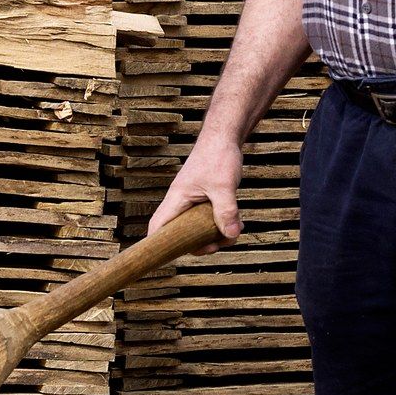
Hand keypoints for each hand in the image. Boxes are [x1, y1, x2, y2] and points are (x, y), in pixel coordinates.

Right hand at [148, 135, 242, 253]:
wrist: (225, 136)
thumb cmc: (218, 156)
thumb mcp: (223, 186)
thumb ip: (227, 211)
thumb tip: (231, 235)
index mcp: (177, 199)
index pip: (157, 227)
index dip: (157, 245)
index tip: (167, 258)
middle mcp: (182, 202)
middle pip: (179, 233)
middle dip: (197, 244)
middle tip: (215, 245)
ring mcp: (193, 201)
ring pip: (197, 228)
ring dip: (214, 235)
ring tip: (232, 233)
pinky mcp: (205, 199)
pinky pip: (209, 219)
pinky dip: (222, 224)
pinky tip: (238, 222)